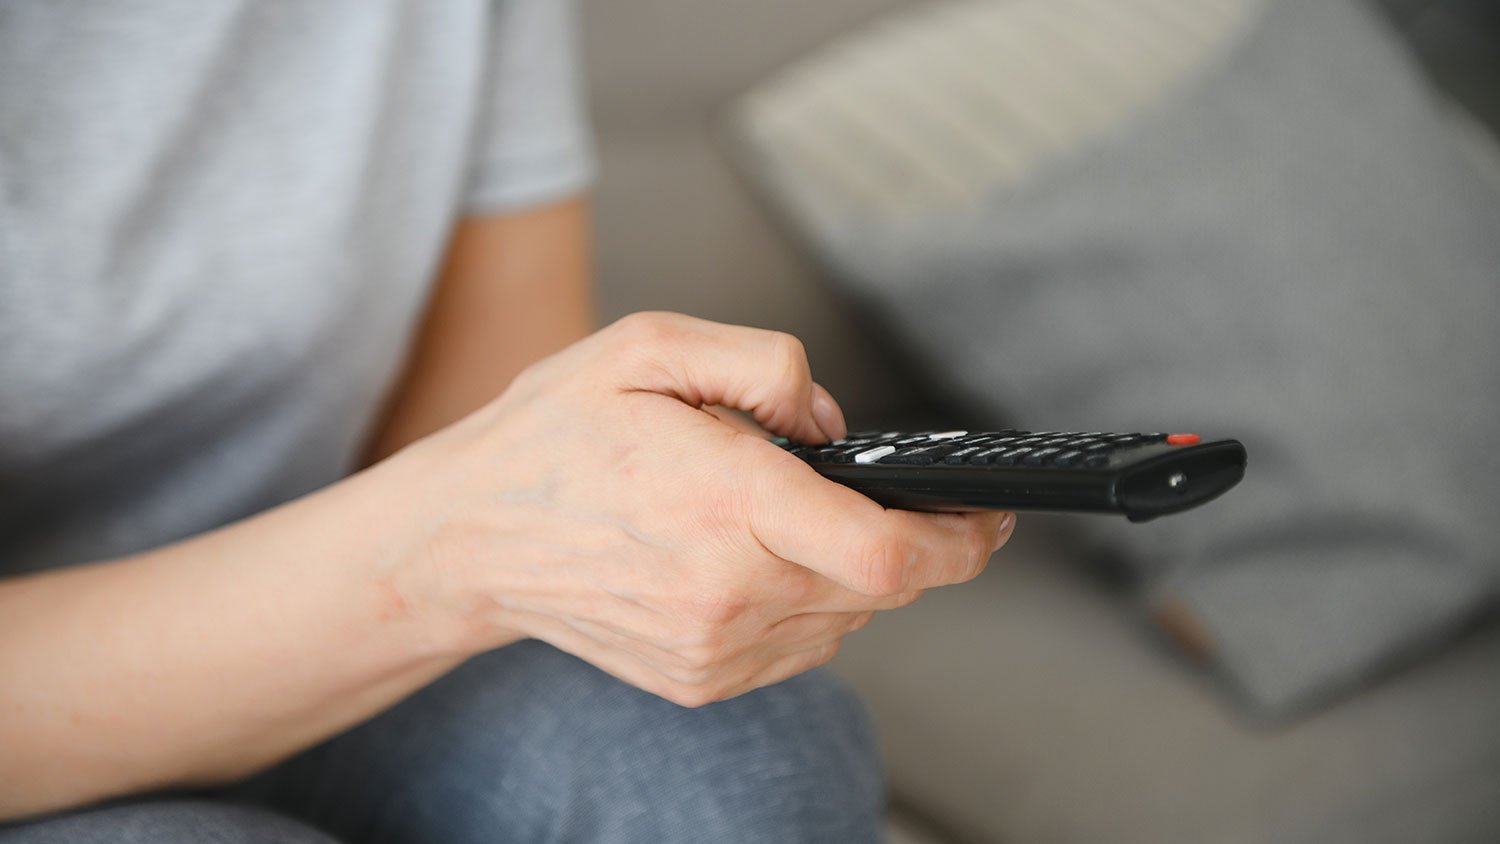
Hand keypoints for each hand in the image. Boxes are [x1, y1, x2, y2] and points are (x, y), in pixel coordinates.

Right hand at [384, 312, 1014, 706]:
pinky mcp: (702, 679)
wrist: (470, 536)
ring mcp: (714, 648)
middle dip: (903, 539)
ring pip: (845, 617)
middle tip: (870, 494)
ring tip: (775, 516)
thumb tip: (834, 425)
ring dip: (845, 568)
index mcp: (723, 502)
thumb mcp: (650, 346)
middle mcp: (725, 591)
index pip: (886, 551)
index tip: (989, 520)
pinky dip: (802, 600)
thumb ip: (765, 365)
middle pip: (881, 586)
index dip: (961, 542)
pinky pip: (801, 644)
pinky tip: (748, 559)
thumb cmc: (555, 434)